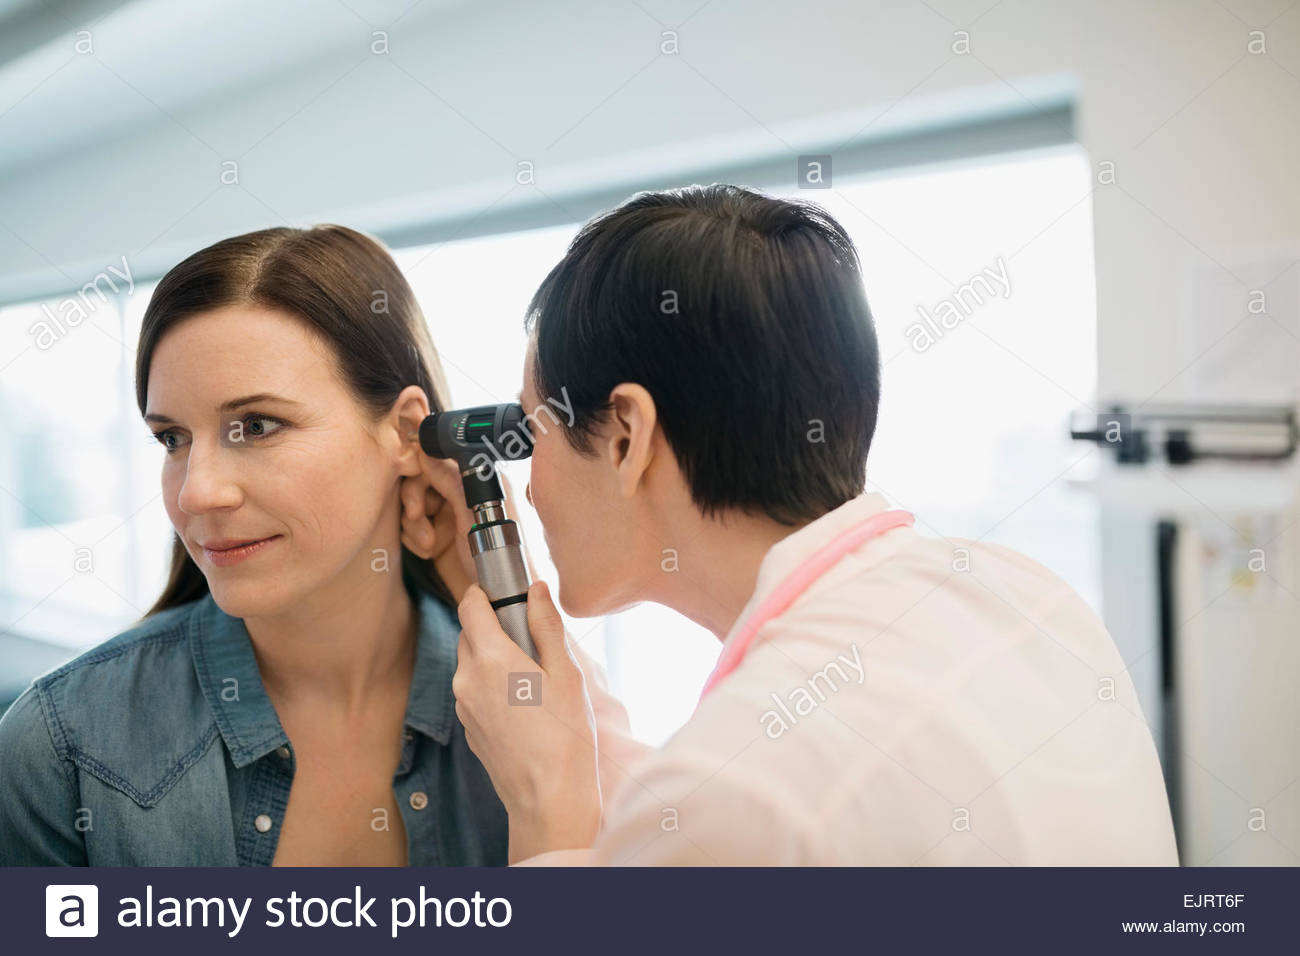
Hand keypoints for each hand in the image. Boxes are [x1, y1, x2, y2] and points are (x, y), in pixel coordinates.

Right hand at [400, 457, 536, 606]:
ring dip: (415, 524)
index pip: (438, 460)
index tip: (411, 481)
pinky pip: (411, 525)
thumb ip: (451, 482)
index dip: (421, 469)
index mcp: (476, 482)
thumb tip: (429, 453)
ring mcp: (448, 515)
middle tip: (417, 516)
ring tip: (430, 544)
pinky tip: (429, 551)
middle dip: (415, 500)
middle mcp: (461, 494)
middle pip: (420, 480)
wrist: (497, 600)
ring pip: (412, 503)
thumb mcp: (471, 517)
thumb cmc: (498, 559)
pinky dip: (414, 538)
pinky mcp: (436, 534)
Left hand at [453, 580, 601, 862]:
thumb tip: (536, 589)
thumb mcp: (566, 673)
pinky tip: (523, 703)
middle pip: (469, 633)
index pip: (469, 605)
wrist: (548, 797)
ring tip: (532, 676)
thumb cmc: (565, 735)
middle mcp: (467, 679)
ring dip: (492, 657)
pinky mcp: (468, 727)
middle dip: (494, 626)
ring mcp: (464, 706)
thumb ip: (546, 626)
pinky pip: (473, 691)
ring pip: (470, 663)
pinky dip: (491, 685)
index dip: (484, 593)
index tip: (505, 593)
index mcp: (490, 658)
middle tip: (531, 639)